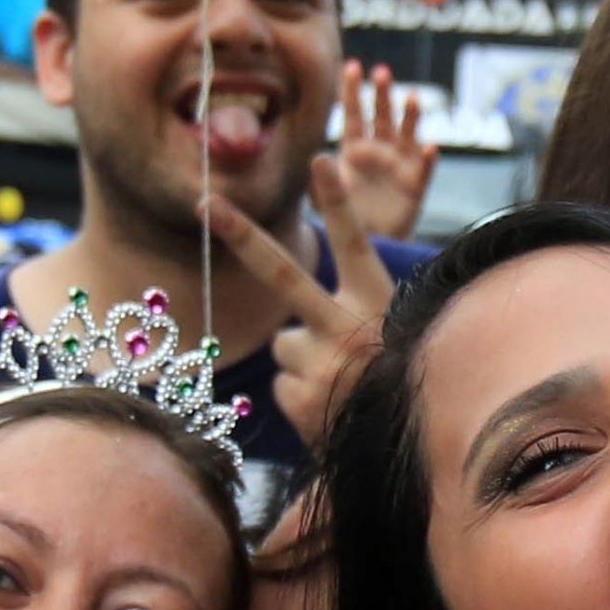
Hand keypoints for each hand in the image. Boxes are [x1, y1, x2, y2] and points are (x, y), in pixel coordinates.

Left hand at [202, 157, 394, 448]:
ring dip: (304, 361)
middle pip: (282, 273)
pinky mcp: (298, 398)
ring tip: (339, 383)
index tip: (318, 160)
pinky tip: (329, 408)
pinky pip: (281, 384)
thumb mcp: (398, 336)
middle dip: (240, 234)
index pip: (354, 244)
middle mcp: (344, 328)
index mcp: (375, 304)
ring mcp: (318, 364)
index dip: (336, 203)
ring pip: (284, 345)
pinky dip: (301, 395)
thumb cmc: (403, 382)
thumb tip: (285, 334)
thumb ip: (352, 316)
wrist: (405, 449)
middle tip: (204, 203)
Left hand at [334, 57, 436, 243]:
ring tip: (411, 98)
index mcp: (353, 148)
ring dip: (410, 116)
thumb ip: (322, 179)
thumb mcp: (328, 197)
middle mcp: (379, 150)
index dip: (352, 91)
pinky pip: (424, 170)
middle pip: (381, 117)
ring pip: (407, 135)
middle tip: (381, 72)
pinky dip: (428, 159)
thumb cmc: (346, 215)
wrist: (369, 244)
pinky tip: (430, 148)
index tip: (351, 66)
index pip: (353, 114)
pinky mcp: (415, 186)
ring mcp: (399, 165)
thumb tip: (317, 157)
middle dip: (382, 94)